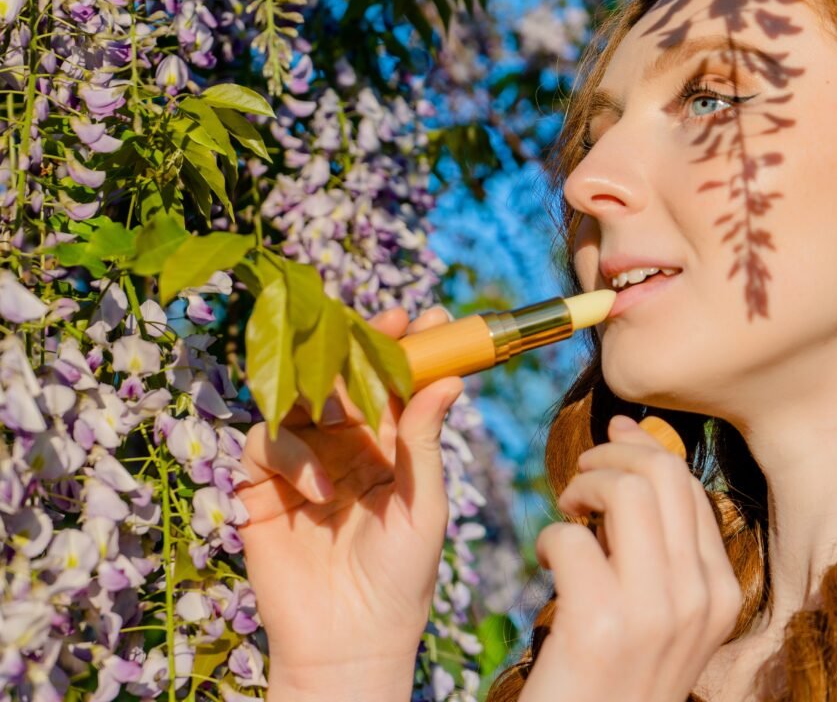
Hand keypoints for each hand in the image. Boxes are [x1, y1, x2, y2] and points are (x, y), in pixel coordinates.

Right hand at [237, 305, 462, 701]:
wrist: (351, 641)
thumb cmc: (401, 575)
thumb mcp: (423, 504)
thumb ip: (425, 440)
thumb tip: (451, 378)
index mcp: (387, 443)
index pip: (393, 381)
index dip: (406, 347)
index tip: (427, 317)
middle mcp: (344, 443)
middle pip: (344, 377)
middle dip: (362, 346)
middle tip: (387, 322)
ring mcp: (302, 461)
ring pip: (300, 397)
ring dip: (324, 388)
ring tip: (347, 401)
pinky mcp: (263, 486)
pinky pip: (267, 443)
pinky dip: (293, 455)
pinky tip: (323, 488)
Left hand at [519, 414, 740, 701]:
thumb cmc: (618, 671)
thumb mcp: (663, 610)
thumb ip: (658, 537)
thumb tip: (631, 436)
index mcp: (722, 594)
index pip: (690, 486)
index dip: (645, 448)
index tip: (615, 436)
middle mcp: (699, 599)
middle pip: (664, 474)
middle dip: (613, 454)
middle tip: (582, 476)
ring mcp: (655, 614)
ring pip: (626, 490)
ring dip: (583, 486)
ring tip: (567, 512)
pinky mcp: (600, 625)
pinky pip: (571, 536)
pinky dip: (548, 537)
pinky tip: (546, 563)